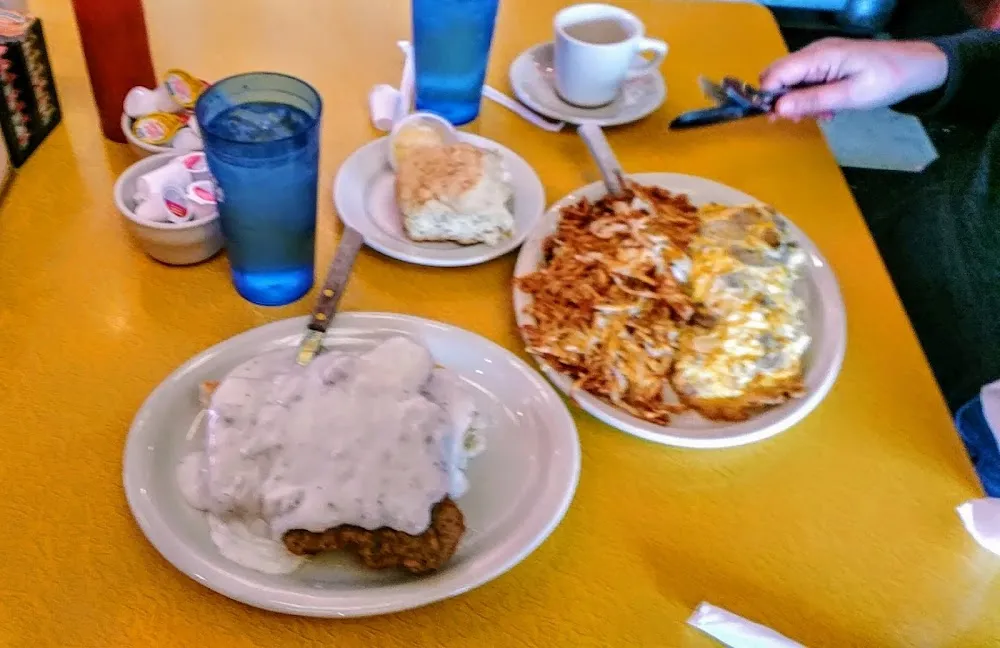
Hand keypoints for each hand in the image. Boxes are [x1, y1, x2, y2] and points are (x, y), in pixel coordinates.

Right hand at [759, 38, 948, 118]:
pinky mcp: (828, 62)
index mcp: (820, 56)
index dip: (768, 96)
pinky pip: (806, 79)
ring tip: (823, 115)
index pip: (776, 73)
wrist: (918, 67)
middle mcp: (815, 51)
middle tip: (801, 120)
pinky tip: (828, 108)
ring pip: (791, 80)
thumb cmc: (888, 80)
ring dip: (798, 101)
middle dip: (782, 100)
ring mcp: (821, 56)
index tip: (775, 119)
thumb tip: (777, 109)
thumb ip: (813, 101)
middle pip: (779, 75)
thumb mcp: (851, 96)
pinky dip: (809, 96)